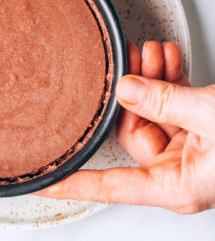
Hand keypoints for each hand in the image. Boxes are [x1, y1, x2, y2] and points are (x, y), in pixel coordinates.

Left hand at [37, 41, 214, 213]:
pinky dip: (169, 82)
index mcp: (174, 187)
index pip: (108, 187)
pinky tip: (165, 58)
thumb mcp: (212, 117)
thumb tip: (126, 89)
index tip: (42, 180)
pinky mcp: (200, 133)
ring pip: (151, 114)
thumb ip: (166, 102)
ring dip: (150, 79)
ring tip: (151, 53)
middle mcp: (177, 173)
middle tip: (130, 60)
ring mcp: (189, 152)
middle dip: (129, 92)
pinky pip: (173, 107)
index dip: (71, 183)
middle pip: (129, 131)